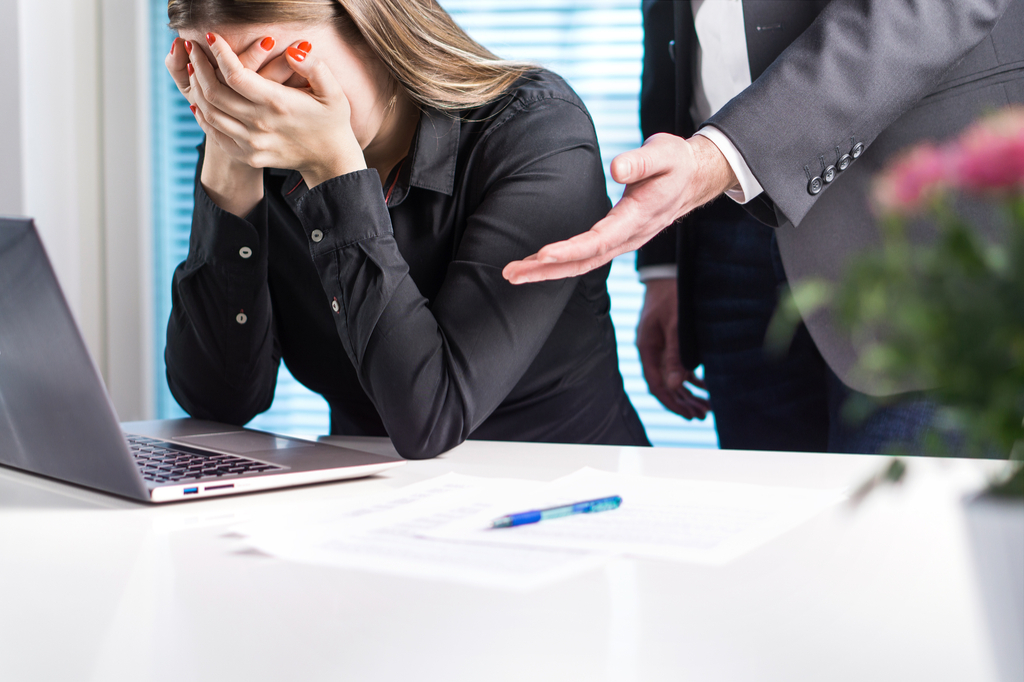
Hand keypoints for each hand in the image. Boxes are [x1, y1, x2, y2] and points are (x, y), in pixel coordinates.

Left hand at [184, 33, 364, 189]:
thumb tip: (293, 51)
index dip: (219, 53)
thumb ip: (314, 68)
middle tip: (193, 49)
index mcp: (278, 104)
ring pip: (210, 114)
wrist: (330, 160)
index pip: (236, 75)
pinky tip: (201, 102)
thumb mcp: (333, 91)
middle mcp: (260, 124)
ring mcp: (252, 143)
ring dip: (197, 89)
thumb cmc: (332, 120)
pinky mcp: (248, 155)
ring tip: (194, 71)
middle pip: (215, 93)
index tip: (211, 36)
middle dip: (199, 67)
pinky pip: (216, 135)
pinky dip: (203, 116)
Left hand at [502, 133, 737, 283]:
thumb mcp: (665, 153)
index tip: (542, 254)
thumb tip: (616, 168)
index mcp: (638, 218)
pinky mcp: (615, 240)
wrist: (693, 179)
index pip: (600, 239)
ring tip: (513, 274)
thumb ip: (642, 160)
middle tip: (511, 274)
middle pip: (584, 262)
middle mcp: (628, 237)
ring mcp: (622, 242)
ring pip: (582, 264)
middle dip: (546, 271)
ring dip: (547, 272)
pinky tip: (536, 265)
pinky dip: (559, 265)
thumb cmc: (675, 163)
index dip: (571, 249)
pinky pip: (585, 258)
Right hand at [637, 278, 709, 419]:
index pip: (657, 385)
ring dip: (689, 393)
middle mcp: (653, 351)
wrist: (669, 272)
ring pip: (673, 378)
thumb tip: (676, 385)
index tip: (689, 415)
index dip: (673, 402)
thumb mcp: (676, 325)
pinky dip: (691, 378)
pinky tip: (705, 387)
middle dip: (684, 402)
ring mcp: (661, 347)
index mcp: (648, 348)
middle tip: (703, 415)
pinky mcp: (670, 341)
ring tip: (706, 407)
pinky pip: (679, 366)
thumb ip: (675, 355)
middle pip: (666, 385)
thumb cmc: (672, 295)